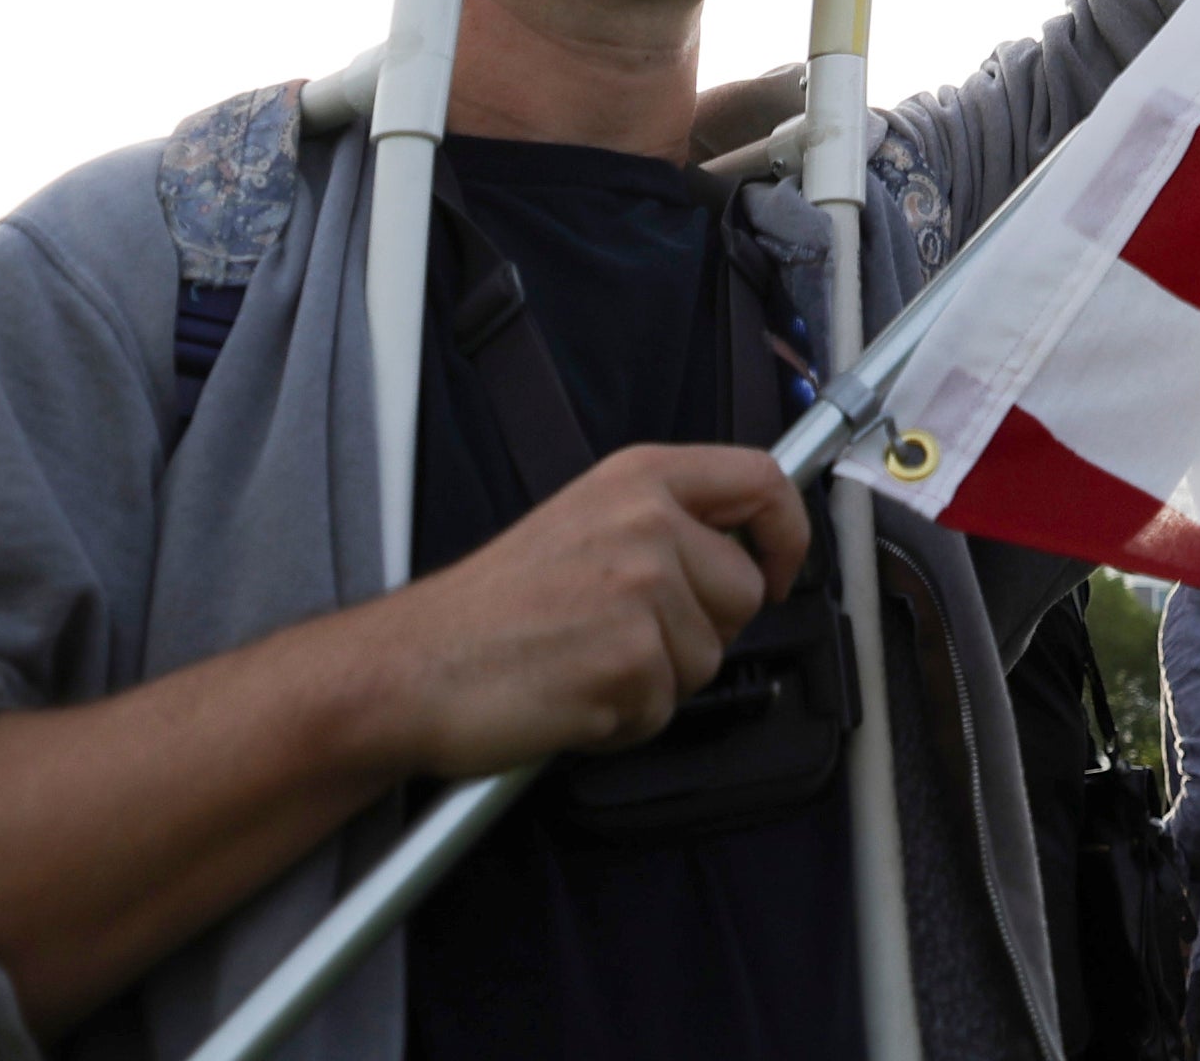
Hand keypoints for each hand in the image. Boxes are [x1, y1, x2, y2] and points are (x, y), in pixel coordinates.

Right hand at [386, 445, 809, 773]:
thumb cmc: (487, 609)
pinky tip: (571, 697)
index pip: (762, 479)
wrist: (412, 666)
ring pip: (708, 660)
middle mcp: (648, 523)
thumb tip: (737, 552)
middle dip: (700, 631)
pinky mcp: (631, 661)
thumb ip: (662, 524)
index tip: (775, 572)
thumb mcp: (582, 523)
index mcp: (638, 478)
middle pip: (744, 592)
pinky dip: (625, 721)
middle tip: (619, 637)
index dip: (787, 532)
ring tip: (583, 665)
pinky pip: (665, 710)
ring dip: (656, 682)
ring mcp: (642, 591)